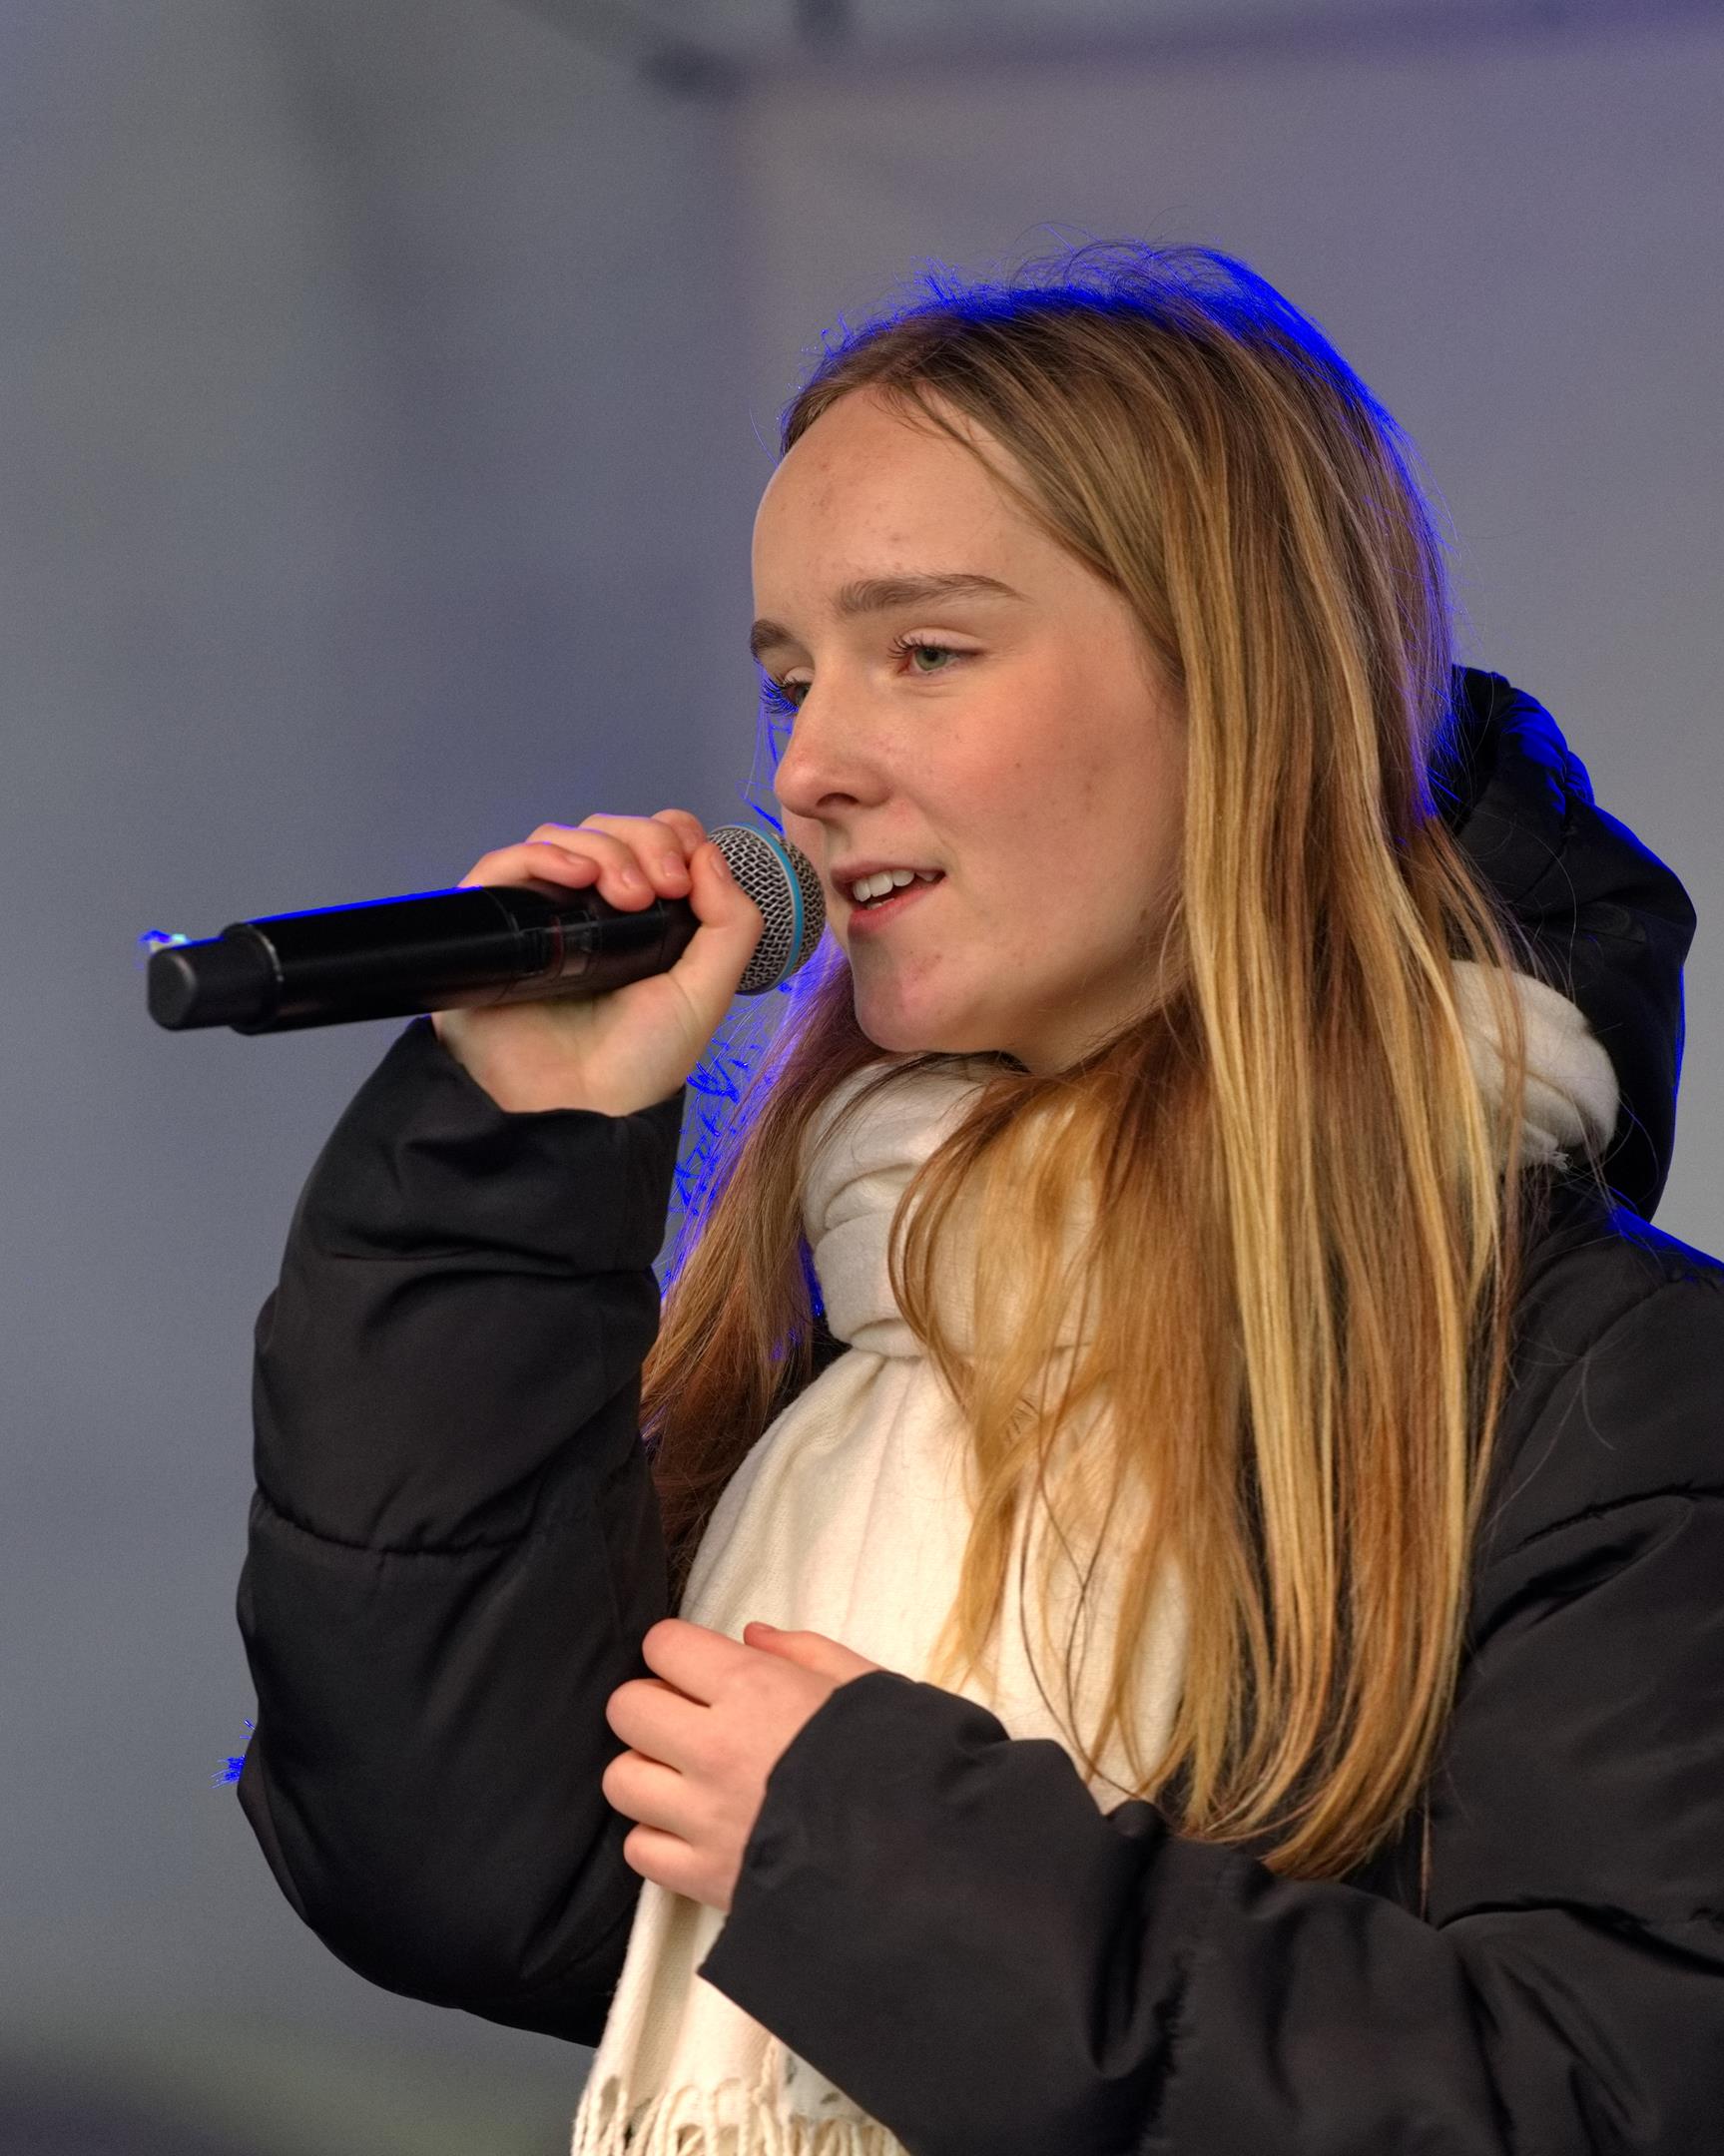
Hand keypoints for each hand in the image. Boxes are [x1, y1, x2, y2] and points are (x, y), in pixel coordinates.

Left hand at [602, 1618, 883, 1914]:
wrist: (918, 1860)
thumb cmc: (897, 1759)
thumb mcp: (863, 1685)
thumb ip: (803, 1651)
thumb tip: (749, 1635)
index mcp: (751, 1688)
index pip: (663, 1646)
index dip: (679, 1653)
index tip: (700, 1669)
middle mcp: (712, 1748)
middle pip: (626, 1708)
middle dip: (653, 1706)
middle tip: (689, 1721)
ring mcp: (701, 1817)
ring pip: (620, 1779)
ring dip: (648, 1774)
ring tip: (687, 1780)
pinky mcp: (702, 1877)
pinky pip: (639, 1850)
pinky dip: (659, 1839)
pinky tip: (695, 1832)